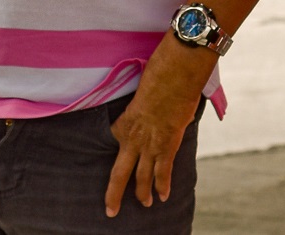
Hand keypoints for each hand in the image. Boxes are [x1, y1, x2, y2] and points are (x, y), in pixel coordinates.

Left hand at [104, 36, 215, 216]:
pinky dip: (163, 186)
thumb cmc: (158, 74)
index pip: (116, 137)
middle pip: (119, 172)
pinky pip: (163, 172)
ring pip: (142, 177)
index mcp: (123, 121)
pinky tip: (163, 197)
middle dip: (114, 193)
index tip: (123, 143)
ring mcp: (149, 145)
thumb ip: (142, 99)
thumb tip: (150, 98)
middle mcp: (133, 138)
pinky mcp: (167, 146)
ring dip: (142, 193)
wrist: (174, 75)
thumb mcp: (142, 87)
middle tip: (110, 209)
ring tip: (144, 204)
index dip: (121, 140)